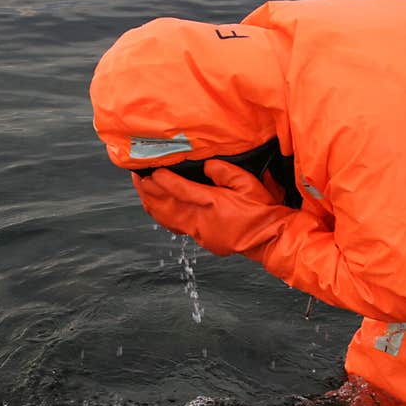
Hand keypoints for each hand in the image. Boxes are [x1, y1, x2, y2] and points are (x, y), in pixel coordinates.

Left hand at [132, 159, 295, 258]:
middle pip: (166, 205)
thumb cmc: (261, 210)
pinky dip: (162, 215)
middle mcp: (201, 219)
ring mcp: (199, 232)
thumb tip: (206, 166)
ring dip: (151, 203)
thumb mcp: (248, 183)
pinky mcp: (202, 239)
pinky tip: (157, 207)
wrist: (268, 239)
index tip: (152, 170)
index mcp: (213, 202)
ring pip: (166, 218)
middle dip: (148, 190)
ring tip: (142, 189)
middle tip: (137, 176)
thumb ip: (225, 171)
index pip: (180, 189)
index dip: (163, 179)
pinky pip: (175, 226)